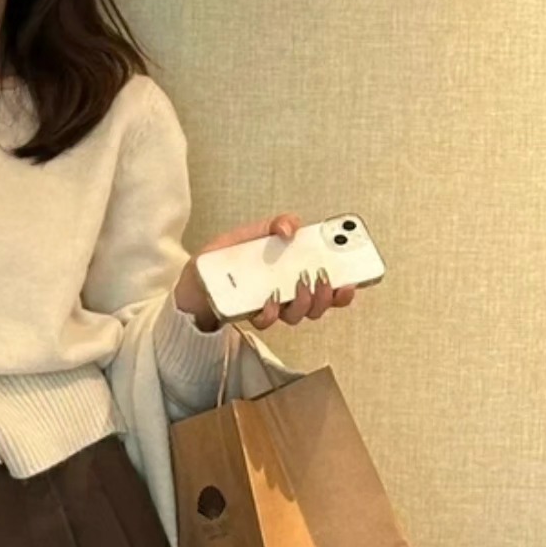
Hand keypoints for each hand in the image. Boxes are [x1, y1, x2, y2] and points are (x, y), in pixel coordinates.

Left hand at [174, 215, 358, 332]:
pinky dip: (272, 311)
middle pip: (319, 303)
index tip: (354, 280)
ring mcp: (271, 308)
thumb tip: (290, 227)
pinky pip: (269, 320)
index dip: (344, 287)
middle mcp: (285, 294)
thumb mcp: (245, 235)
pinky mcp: (251, 317)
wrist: (191, 286)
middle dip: (328, 294)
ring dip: (305, 303)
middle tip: (325, 279)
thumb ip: (271, 226)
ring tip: (300, 286)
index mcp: (290, 273)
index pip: (326, 283)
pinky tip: (268, 300)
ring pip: (300, 315)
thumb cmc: (220, 261)